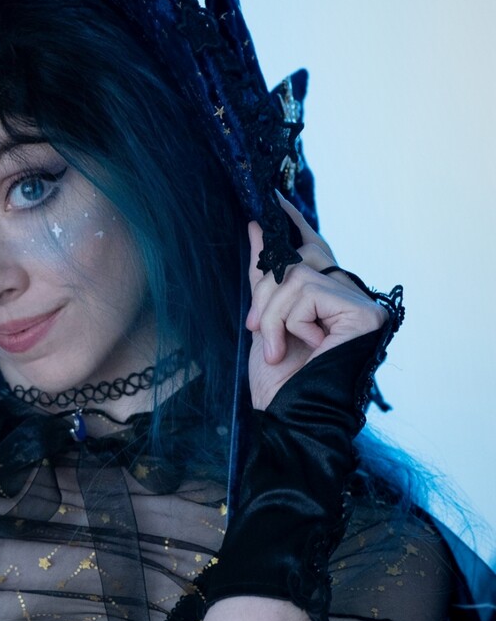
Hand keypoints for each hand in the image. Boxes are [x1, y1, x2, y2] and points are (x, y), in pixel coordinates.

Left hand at [244, 194, 387, 410]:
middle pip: (298, 262)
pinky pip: (307, 292)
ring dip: (273, 316)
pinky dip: (290, 322)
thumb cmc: (280, 384)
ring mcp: (361, 305)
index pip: (313, 251)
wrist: (290, 420)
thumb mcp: (265, 321)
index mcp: (329, 299)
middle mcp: (351, 297)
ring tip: (277, 350)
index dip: (292, 226)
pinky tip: (301, 349)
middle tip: (257, 329)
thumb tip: (257, 228)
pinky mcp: (363, 314)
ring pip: (296, 277)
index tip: (270, 200)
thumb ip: (265, 279)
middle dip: (266, 293)